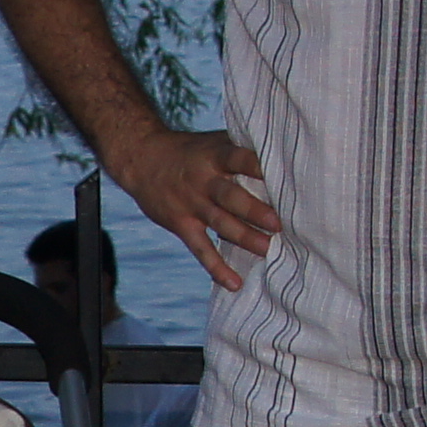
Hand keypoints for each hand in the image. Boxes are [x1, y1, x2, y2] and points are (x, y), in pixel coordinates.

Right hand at [103, 124, 279, 290]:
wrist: (142, 159)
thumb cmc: (190, 151)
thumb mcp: (213, 142)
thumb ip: (242, 149)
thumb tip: (285, 155)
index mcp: (215, 155)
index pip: (240, 159)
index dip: (259, 167)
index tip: (283, 177)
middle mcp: (204, 180)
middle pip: (231, 197)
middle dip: (255, 211)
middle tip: (278, 224)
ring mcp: (192, 204)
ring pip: (221, 224)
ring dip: (246, 239)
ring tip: (270, 251)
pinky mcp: (182, 225)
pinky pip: (201, 249)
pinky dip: (217, 267)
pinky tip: (234, 283)